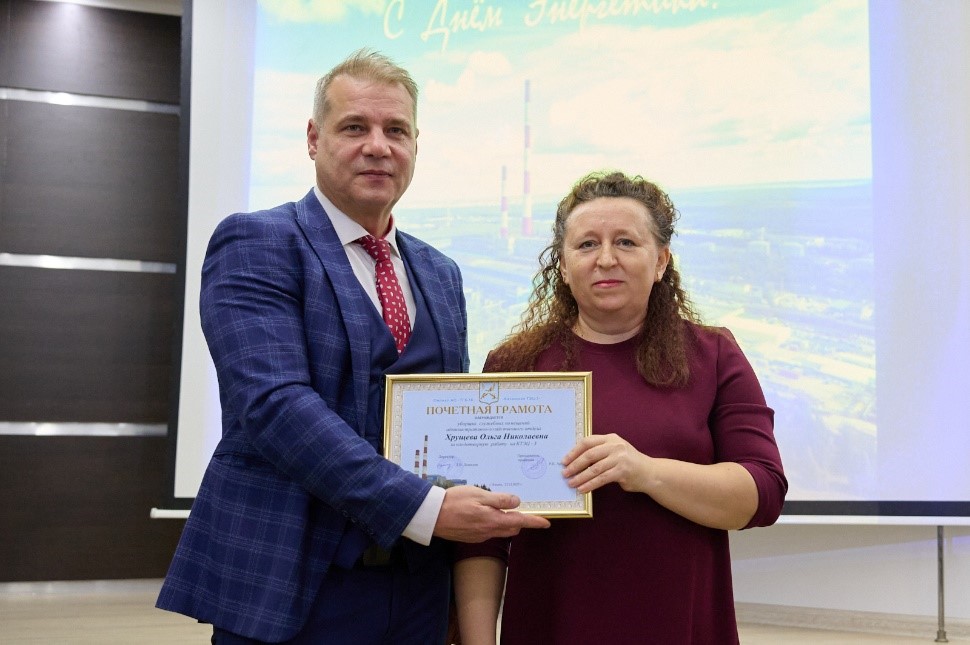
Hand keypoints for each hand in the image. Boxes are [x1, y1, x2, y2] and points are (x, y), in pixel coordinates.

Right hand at [433, 485, 549, 542]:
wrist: (431, 516)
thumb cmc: (454, 501)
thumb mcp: (478, 494)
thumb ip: (499, 499)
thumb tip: (516, 502)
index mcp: (493, 520)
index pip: (520, 522)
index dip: (534, 522)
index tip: (546, 523)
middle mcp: (489, 531)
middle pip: (512, 528)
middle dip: (519, 520)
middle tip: (518, 508)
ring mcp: (479, 536)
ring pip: (500, 530)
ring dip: (504, 522)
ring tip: (498, 507)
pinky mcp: (471, 537)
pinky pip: (488, 531)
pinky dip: (491, 523)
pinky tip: (482, 513)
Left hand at [561, 433, 650, 493]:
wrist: (650, 473)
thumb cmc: (628, 462)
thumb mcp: (614, 451)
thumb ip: (599, 452)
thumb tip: (575, 461)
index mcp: (610, 438)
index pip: (587, 442)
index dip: (574, 451)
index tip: (564, 461)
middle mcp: (615, 446)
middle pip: (589, 454)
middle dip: (574, 465)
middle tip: (565, 474)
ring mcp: (620, 458)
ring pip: (594, 468)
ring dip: (580, 477)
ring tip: (571, 483)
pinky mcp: (622, 471)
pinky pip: (602, 479)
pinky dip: (590, 484)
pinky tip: (583, 489)